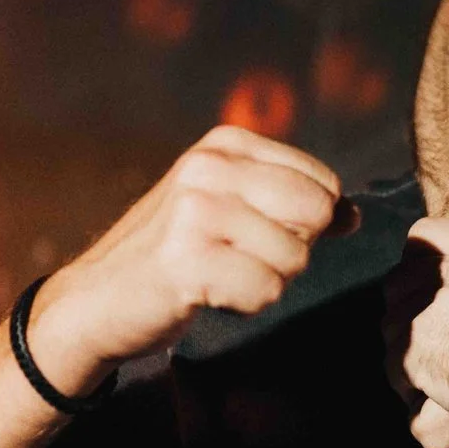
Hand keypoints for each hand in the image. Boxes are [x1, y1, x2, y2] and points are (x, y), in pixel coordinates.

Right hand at [26, 125, 356, 395]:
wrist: (95, 301)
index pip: (322, 184)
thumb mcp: (232, 210)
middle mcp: (209, 166)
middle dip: (292, 250)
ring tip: (217, 275)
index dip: (303, 224)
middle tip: (238, 258)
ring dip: (265, 281)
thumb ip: (293, 205)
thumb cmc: (175, 255)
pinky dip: (246, 304)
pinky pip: (266, 291)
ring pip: (294, 257)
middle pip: (315, 214)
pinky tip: (207, 294)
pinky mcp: (186, 260)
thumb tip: (353, 216)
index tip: (251, 234)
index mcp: (225, 143)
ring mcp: (195, 210)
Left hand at [398, 216, 448, 447]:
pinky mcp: (412, 353)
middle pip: (399, 284)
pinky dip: (416, 395)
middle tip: (440, 345)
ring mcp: (427, 310)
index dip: (421, 262)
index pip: (427, 235)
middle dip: (410, 315)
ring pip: (393, 332)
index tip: (427, 284)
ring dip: (413, 359)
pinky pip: (397, 374)